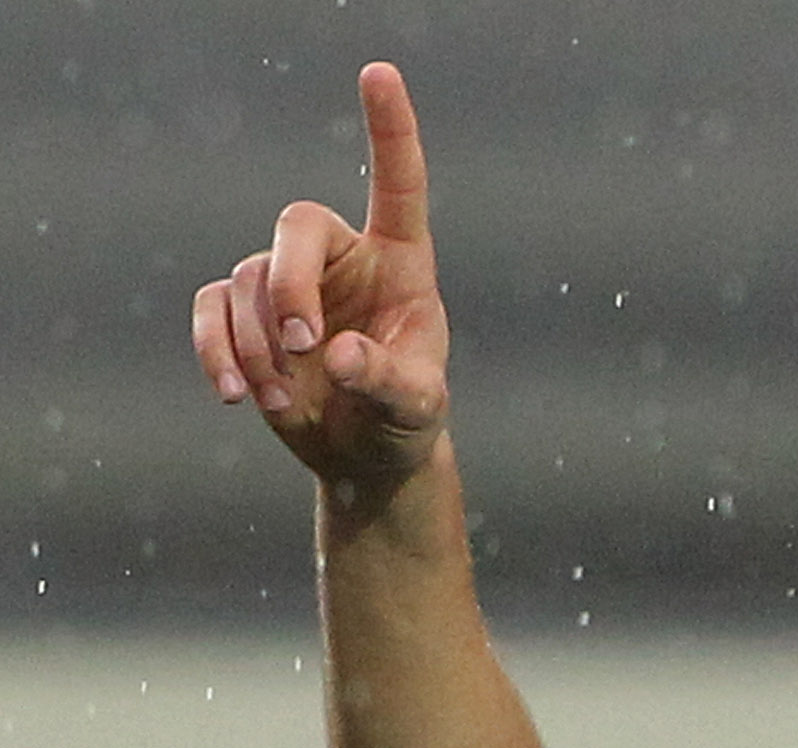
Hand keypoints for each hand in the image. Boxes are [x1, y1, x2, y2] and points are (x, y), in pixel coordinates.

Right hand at [192, 62, 449, 492]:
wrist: (364, 456)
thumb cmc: (406, 419)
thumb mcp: (417, 406)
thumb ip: (387, 379)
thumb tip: (337, 356)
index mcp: (401, 262)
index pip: (397, 183)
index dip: (389, 129)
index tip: (379, 72)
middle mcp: (341, 258)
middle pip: (295, 226)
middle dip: (291, 285)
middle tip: (303, 345)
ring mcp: (287, 281)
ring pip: (249, 279)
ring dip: (258, 345)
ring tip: (284, 402)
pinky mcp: (245, 313)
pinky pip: (212, 309)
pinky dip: (217, 351)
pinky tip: (235, 396)